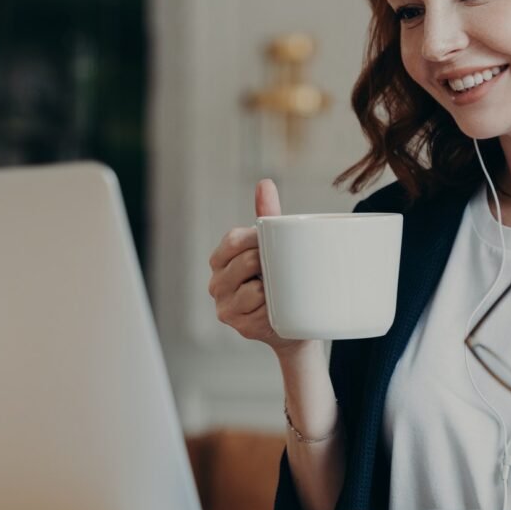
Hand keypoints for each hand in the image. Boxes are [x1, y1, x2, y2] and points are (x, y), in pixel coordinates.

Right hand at [208, 180, 305, 354]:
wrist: (294, 324)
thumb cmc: (280, 279)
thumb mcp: (273, 247)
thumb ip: (267, 217)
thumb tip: (264, 183)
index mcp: (220, 259)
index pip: (233, 240)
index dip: (256, 239)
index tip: (272, 243)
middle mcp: (216, 283)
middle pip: (246, 261)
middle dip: (269, 262)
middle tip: (283, 268)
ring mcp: (225, 307)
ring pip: (254, 287)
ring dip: (273, 287)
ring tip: (279, 290)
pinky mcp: (240, 325)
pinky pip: (261, 309)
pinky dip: (273, 306)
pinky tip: (277, 307)